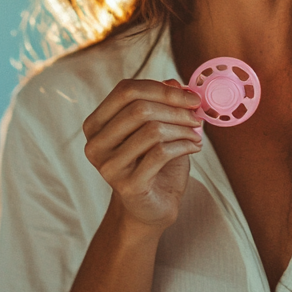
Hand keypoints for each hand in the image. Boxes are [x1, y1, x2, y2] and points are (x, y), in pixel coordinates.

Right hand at [82, 79, 202, 231]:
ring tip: (196, 134)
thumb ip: (162, 104)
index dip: (161, 89)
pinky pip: (161, 153)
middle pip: (139, 109)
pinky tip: (194, 147)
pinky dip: (184, 146)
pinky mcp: (128, 184)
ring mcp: (109, 166)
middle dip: (175, 109)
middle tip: (196, 115)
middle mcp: (95, 144)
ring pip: (152, 130)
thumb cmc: (153, 164)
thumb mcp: (157, 128)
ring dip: (182, 128)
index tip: (190, 96)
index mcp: (96, 124)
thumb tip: (176, 83)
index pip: (125, 91)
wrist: (150, 208)